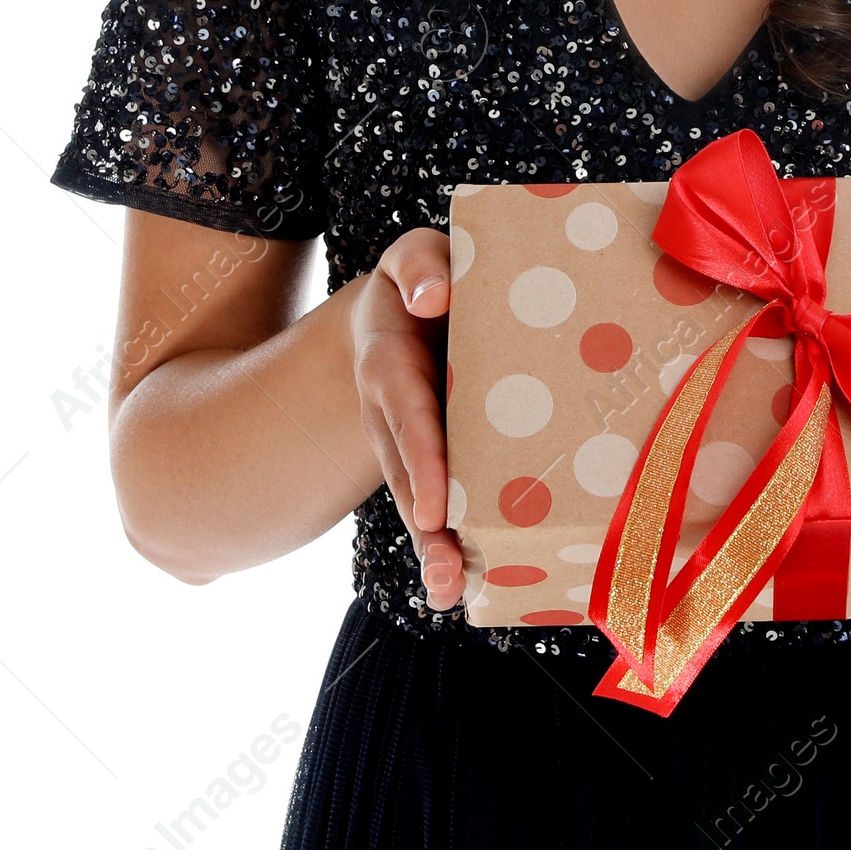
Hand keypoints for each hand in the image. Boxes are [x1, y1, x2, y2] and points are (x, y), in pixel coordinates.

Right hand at [349, 226, 462, 610]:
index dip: (420, 456)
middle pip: (406, 473)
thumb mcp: (415, 257)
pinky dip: (444, 545)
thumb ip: (421, 264)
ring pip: (416, 499)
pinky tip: (461, 588)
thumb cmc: (426, 278)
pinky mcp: (431, 460)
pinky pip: (434, 503)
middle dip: (425, 525)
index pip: (405, 409)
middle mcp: (392, 411)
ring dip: (433, 548)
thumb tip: (433, 296)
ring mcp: (407, 442)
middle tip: (447, 572)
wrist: (404, 310)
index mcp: (390, 360)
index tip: (434, 506)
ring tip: (451, 592)